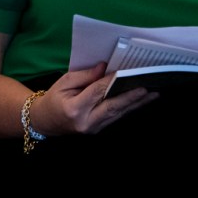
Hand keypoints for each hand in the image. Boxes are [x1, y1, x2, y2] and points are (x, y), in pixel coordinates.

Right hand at [37, 62, 157, 134]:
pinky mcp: (98, 130)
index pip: (97, 92)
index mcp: (74, 108)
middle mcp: (86, 122)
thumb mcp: (63, 82)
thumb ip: (84, 76)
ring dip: (136, 103)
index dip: (111, 80)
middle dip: (132, 96)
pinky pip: (116, 117)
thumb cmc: (53, 99)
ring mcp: (93, 129)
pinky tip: (140, 101)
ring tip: (152, 94)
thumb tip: (104, 67)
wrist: (45, 122)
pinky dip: (128, 108)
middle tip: (148, 87)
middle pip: (113, 107)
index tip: (125, 71)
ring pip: (118, 114)